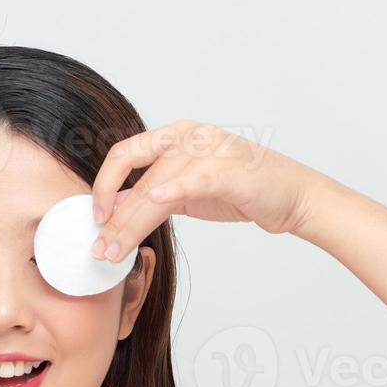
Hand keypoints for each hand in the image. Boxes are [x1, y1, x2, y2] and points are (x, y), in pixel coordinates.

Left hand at [88, 119, 323, 259]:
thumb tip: (113, 210)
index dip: (103, 186)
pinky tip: (156, 202)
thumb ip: (151, 196)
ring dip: (132, 221)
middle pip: (135, 173)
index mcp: (175, 136)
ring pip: (156, 185)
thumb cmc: (240, 191)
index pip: (124, 154)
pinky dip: (172, 188)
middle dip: (112, 215)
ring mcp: (209, 149)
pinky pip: (193, 177)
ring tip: (116, 250)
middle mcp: (188, 136)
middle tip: (99, 248)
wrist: (291, 196)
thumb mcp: (185, 192)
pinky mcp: (229, 170)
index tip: (95, 219)